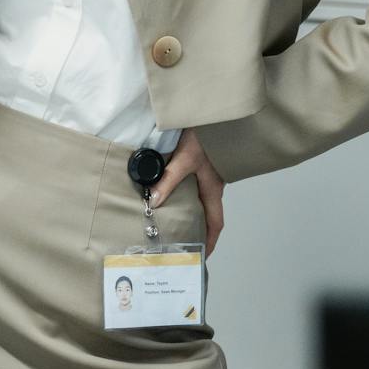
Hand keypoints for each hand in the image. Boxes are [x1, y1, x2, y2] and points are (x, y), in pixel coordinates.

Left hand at [151, 126, 226, 254]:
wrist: (212, 112)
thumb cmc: (204, 135)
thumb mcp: (185, 159)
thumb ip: (169, 180)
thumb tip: (153, 202)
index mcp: (213, 188)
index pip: (215, 223)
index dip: (209, 241)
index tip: (200, 256)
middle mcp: (213, 184)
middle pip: (208, 214)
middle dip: (198, 231)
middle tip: (180, 242)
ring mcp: (208, 173)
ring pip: (201, 199)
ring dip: (190, 212)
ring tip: (171, 222)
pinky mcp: (201, 163)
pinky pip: (194, 185)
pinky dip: (184, 194)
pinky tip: (169, 192)